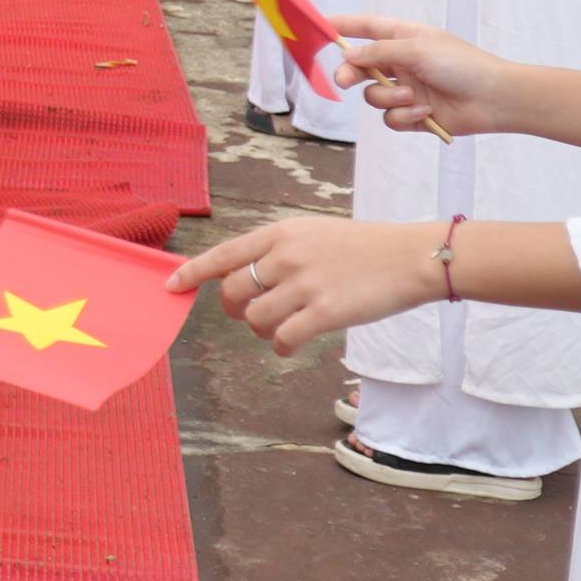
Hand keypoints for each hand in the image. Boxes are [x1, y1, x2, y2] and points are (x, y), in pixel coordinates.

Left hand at [168, 216, 445, 354]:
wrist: (410, 256)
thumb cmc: (363, 247)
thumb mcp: (313, 233)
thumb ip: (278, 250)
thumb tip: (243, 277)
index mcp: (280, 233)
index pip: (223, 254)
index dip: (192, 272)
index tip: (170, 286)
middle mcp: (286, 256)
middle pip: (233, 292)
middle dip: (236, 310)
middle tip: (252, 315)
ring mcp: (305, 284)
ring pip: (255, 319)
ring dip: (261, 331)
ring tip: (281, 328)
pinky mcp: (325, 312)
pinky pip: (283, 338)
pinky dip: (281, 346)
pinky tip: (290, 345)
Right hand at [329, 14, 510, 138]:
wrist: (494, 100)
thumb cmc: (462, 65)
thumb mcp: (417, 49)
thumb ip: (378, 52)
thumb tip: (348, 57)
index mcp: (405, 38)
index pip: (367, 28)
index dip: (343, 26)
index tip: (318, 26)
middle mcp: (403, 63)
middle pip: (361, 67)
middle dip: (351, 74)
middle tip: (344, 81)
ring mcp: (408, 89)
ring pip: (374, 96)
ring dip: (389, 98)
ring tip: (411, 97)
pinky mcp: (414, 115)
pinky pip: (391, 118)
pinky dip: (404, 116)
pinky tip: (425, 113)